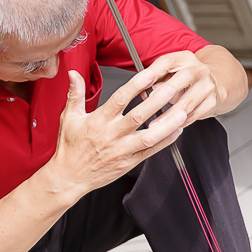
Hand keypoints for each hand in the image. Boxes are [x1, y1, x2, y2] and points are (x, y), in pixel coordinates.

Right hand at [46, 69, 185, 200]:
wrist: (69, 177)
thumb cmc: (70, 148)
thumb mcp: (69, 118)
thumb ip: (75, 94)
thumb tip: (74, 74)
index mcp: (99, 121)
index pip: (119, 99)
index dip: (136, 85)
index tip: (150, 74)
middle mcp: (112, 135)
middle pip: (138, 116)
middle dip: (157, 101)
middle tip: (173, 88)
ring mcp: (122, 150)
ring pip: (149, 136)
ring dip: (167, 124)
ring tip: (182, 112)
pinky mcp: (128, 162)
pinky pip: (150, 151)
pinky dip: (165, 142)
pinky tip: (177, 131)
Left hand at [139, 50, 224, 126]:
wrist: (214, 84)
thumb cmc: (185, 81)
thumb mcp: (170, 76)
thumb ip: (156, 81)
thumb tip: (144, 93)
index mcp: (184, 58)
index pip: (168, 61)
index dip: (154, 72)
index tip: (141, 84)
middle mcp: (199, 70)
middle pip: (183, 78)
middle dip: (165, 93)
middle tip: (149, 106)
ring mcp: (208, 85)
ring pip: (188, 101)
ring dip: (169, 115)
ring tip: (155, 125)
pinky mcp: (213, 101)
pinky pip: (194, 114)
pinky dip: (180, 122)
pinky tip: (169, 128)